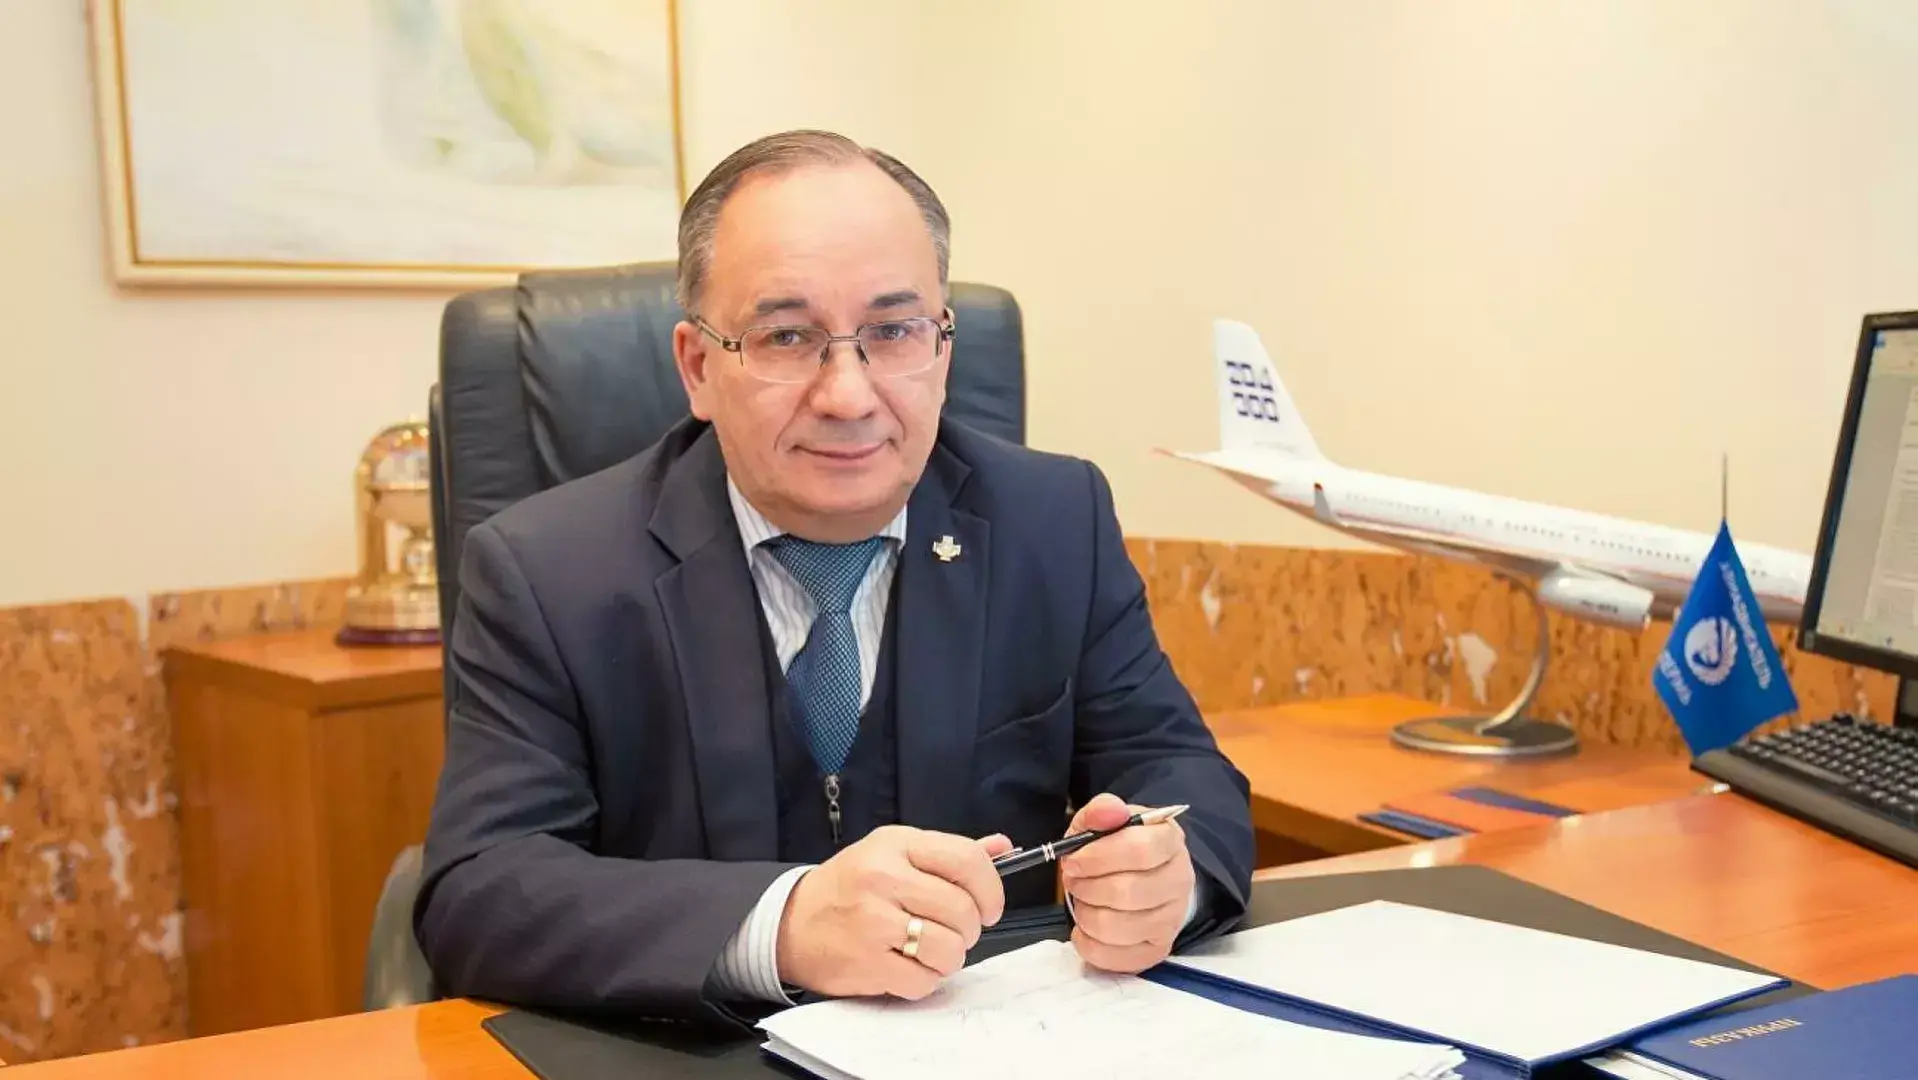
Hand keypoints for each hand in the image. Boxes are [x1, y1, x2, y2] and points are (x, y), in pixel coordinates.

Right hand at [776, 824, 1013, 998]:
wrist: (791, 922)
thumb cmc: (850, 886)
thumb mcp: (894, 852)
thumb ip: (947, 853)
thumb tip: (1002, 847)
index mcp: (896, 845)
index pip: (966, 859)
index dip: (990, 888)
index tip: (989, 906)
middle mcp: (884, 878)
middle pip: (962, 909)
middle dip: (969, 928)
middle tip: (954, 931)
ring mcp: (873, 922)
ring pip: (948, 948)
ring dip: (949, 956)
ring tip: (930, 950)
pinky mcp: (866, 963)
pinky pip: (923, 980)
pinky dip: (925, 979)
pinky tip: (909, 966)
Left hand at [1060, 793, 1195, 973]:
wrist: (1144, 877)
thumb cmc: (1119, 849)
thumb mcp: (1105, 822)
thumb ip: (1101, 811)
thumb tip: (1107, 810)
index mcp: (1169, 841)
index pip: (1140, 851)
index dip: (1098, 857)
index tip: (1073, 861)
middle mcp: (1179, 881)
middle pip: (1128, 892)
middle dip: (1087, 887)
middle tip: (1074, 881)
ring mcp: (1171, 920)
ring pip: (1118, 927)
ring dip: (1086, 914)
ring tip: (1083, 901)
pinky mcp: (1157, 950)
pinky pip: (1116, 958)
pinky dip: (1089, 944)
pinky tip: (1086, 927)